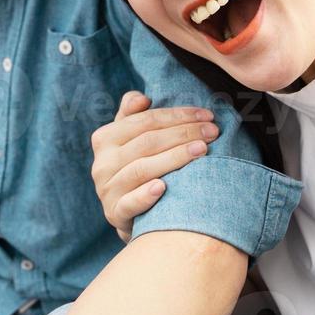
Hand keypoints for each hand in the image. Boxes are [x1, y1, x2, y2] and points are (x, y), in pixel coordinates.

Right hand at [89, 92, 218, 242]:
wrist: (131, 215)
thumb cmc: (137, 167)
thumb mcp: (131, 139)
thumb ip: (133, 115)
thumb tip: (142, 98)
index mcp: (105, 138)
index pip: (145, 120)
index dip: (177, 115)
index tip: (206, 115)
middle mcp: (102, 163)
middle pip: (147, 142)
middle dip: (183, 133)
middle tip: (213, 131)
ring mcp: (107, 189)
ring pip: (142, 169)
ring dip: (175, 158)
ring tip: (203, 150)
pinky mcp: (115, 213)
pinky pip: (130, 203)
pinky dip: (146, 195)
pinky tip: (164, 187)